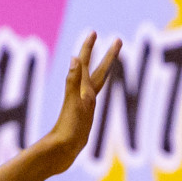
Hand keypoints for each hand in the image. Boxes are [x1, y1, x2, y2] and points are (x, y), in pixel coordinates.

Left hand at [41, 32, 118, 173]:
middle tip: (116, 41)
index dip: (90, 47)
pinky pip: (96, 92)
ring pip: (96, 79)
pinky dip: (99, 85)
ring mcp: (85, 102)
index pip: (86, 62)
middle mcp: (84, 92)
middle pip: (96, 68)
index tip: (95, 33)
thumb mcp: (76, 102)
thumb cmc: (71, 127)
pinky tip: (98, 86)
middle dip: (105, 54)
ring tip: (109, 60)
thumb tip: (73, 59)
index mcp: (82, 89)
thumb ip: (75, 81)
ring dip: (103, 67)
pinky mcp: (86, 112)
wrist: (65, 148)